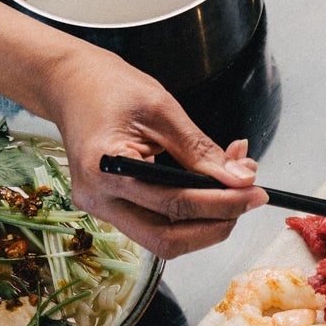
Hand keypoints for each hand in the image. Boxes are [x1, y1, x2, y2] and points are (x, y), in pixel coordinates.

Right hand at [31, 42, 266, 258]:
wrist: (70, 84)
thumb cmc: (110, 87)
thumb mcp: (162, 109)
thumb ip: (201, 149)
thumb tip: (241, 179)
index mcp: (106, 168)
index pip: (175, 203)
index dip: (222, 203)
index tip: (255, 192)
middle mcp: (98, 199)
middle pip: (168, 239)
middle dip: (216, 225)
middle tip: (249, 200)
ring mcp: (101, 209)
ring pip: (163, 241)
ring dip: (205, 223)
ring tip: (232, 190)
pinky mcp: (110, 209)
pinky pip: (156, 225)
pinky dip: (188, 215)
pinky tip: (208, 190)